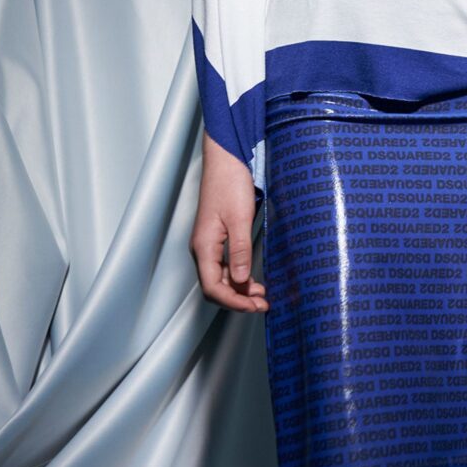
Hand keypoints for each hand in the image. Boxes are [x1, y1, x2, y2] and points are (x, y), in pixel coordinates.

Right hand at [192, 136, 267, 312]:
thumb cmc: (230, 183)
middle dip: (238, 300)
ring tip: (262, 296)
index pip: (213, 288)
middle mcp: (203, 248)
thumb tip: (241, 281)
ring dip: (240, 290)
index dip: (233, 302)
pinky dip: (239, 276)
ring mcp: (210, 243)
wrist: (227, 159)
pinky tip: (254, 279)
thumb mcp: (239, 218)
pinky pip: (226, 265)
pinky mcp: (219, 237)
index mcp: (204, 246)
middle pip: (215, 287)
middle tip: (263, 305)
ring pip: (221, 278)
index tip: (255, 307)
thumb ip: (239, 250)